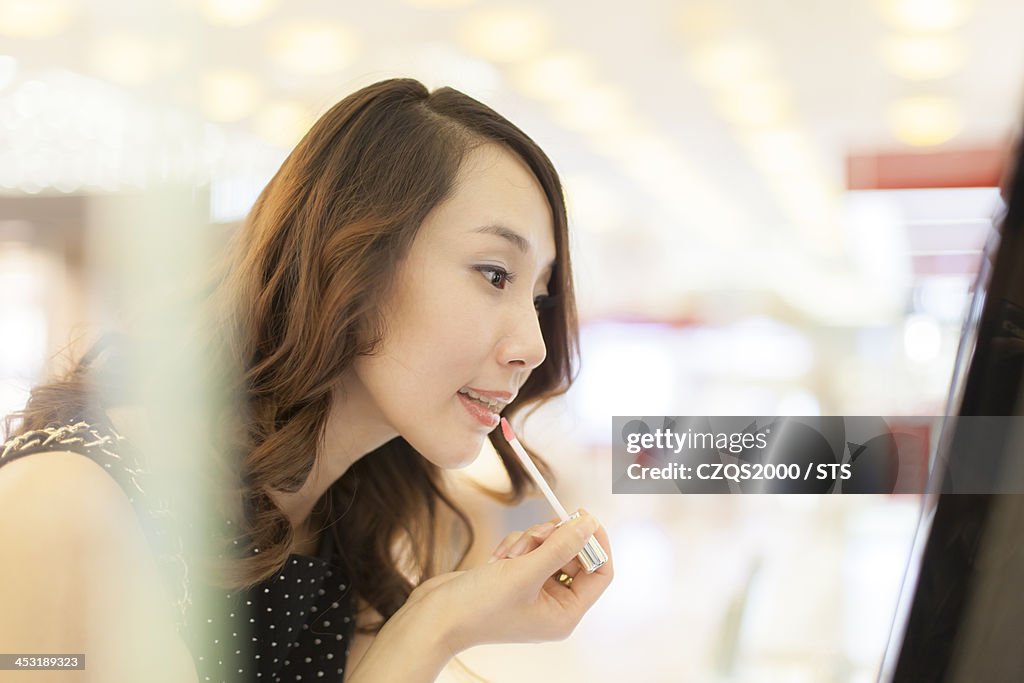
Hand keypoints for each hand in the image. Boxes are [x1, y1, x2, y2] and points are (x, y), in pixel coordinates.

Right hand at [401, 509, 612, 655]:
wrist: (435, 617)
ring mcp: (533, 590)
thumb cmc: (479, 606)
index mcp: (564, 614)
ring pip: (550, 547)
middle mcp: (553, 604)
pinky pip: (529, 549)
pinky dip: (515, 546)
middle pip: (574, 555)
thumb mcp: (525, 572)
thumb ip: (561, 546)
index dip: (596, 543)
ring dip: (530, 541)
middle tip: (538, 532)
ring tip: (509, 555)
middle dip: (555, 539)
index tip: (585, 517)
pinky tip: (497, 559)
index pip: (601, 573)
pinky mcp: (514, 578)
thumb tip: (591, 524)